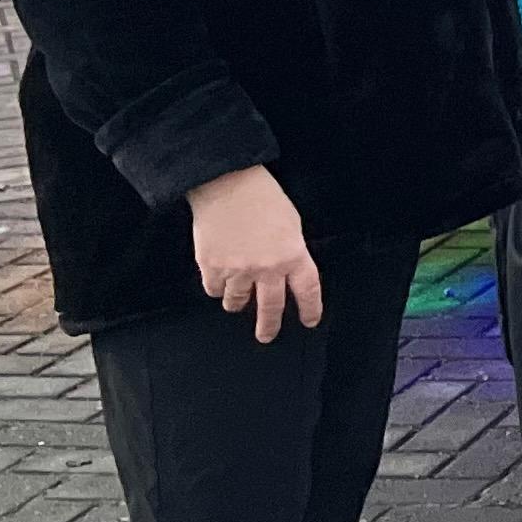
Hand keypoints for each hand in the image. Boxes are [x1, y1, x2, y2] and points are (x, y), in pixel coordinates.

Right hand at [187, 166, 322, 342]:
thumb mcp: (290, 223)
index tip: (309, 321)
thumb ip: (290, 250)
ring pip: (237, 301)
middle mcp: (267, 268)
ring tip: (237, 301)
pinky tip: (218, 279)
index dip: (310, 308)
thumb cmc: (260, 197)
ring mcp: (238, 271)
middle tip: (267, 337)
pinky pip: (213, 290)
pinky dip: (216, 287)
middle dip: (269, 326)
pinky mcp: (212, 268)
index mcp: (292, 255)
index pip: (308, 290)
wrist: (225, 184)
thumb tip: (285, 270)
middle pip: (270, 308)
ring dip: (237, 303)